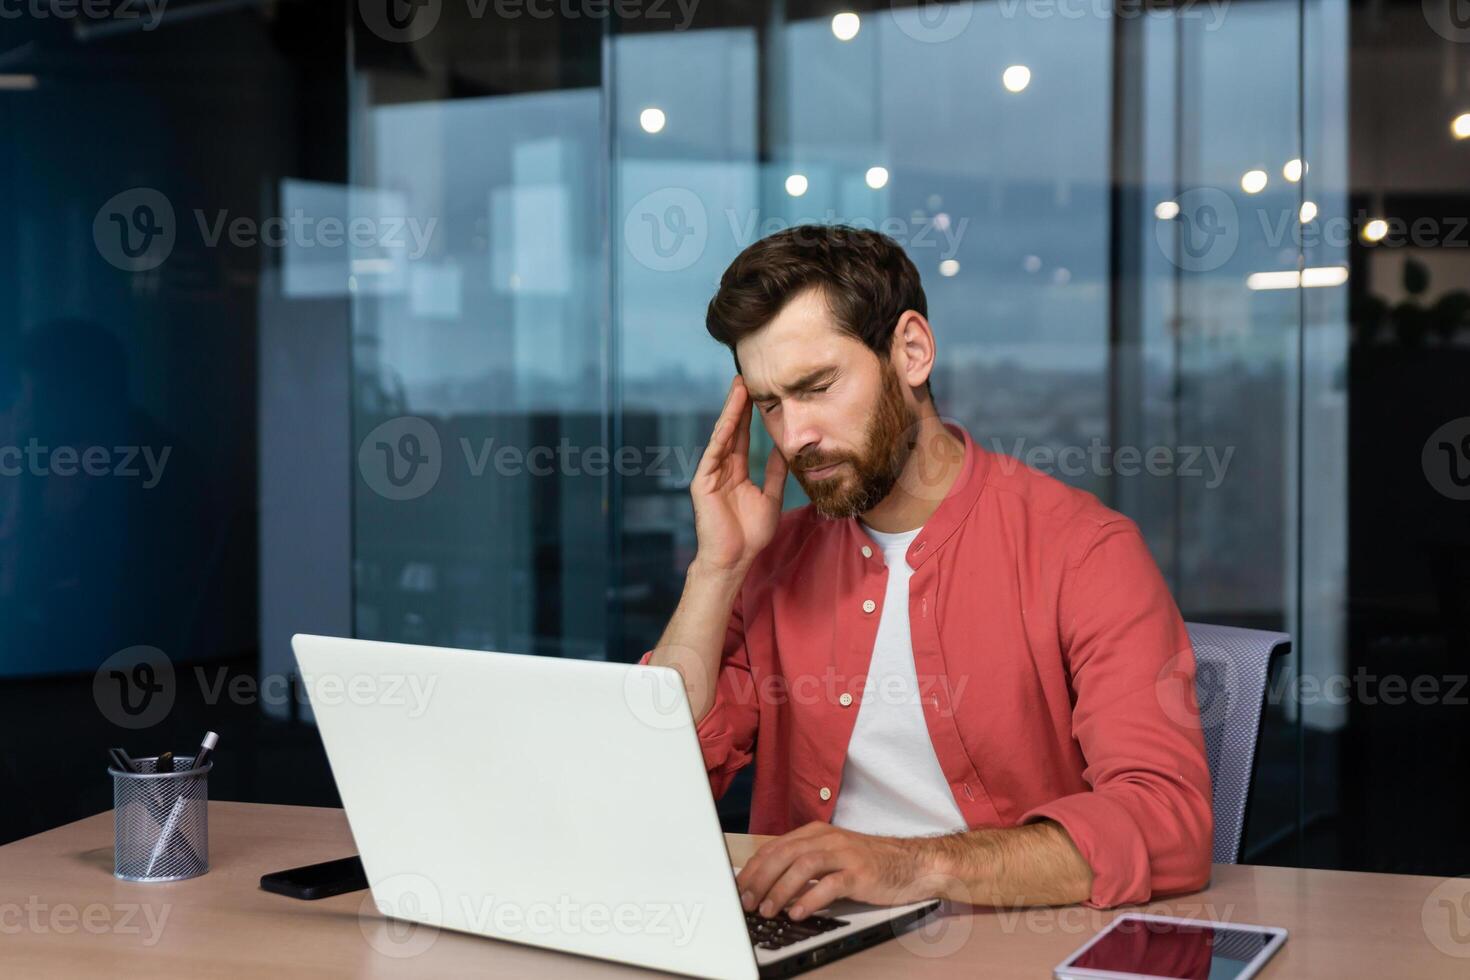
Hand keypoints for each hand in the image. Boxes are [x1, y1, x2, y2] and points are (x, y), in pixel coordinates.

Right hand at [690, 376, 788, 572]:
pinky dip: (722, 434)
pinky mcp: (702, 482)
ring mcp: (710, 474)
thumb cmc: (750, 535)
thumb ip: (775, 473)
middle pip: (730, 430)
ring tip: (739, 388)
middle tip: (746, 377)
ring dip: (730, 412)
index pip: (742, 436)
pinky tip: (729, 417)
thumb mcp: (771, 497)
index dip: (749, 414)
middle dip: (739, 404)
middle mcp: (721, 468)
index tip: (760, 392)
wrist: (734, 559)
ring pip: (722, 436)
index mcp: (735, 472)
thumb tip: (783, 449)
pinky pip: (714, 453)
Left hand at [735, 822, 938, 920]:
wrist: (913, 863)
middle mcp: (828, 839)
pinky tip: (798, 912)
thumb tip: (771, 884)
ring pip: (803, 866)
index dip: (754, 868)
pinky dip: (810, 899)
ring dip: (781, 889)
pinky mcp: (860, 872)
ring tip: (768, 909)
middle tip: (746, 901)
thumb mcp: (833, 856)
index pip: (775, 847)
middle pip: (784, 854)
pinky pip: (830, 884)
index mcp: (817, 833)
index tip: (740, 887)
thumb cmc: (871, 863)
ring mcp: (845, 854)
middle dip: (760, 879)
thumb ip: (805, 864)